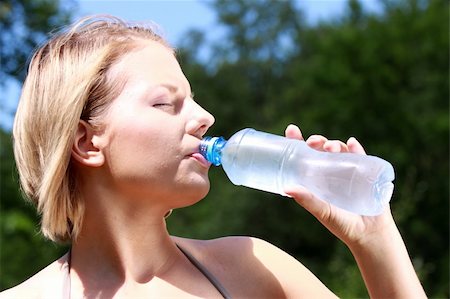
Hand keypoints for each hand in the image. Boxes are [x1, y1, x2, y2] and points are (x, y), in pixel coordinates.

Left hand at [283, 124, 395, 247]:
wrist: (369, 235)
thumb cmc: (342, 224)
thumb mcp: (322, 211)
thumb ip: (307, 200)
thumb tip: (287, 188)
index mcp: (317, 178)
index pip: (305, 156)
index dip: (298, 141)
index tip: (291, 130)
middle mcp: (331, 171)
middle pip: (322, 149)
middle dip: (317, 141)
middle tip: (313, 142)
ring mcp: (349, 170)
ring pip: (340, 150)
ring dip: (334, 144)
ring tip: (330, 147)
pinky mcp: (366, 173)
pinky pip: (361, 156)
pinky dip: (357, 148)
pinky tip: (352, 143)